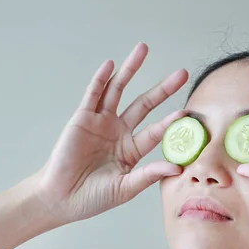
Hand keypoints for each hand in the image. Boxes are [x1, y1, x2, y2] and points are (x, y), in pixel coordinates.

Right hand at [32, 43, 187, 224]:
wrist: (61, 199)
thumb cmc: (93, 197)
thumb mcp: (126, 188)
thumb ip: (149, 175)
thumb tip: (178, 168)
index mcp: (132, 149)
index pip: (156, 131)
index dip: (170, 122)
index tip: (187, 112)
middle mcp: (119, 131)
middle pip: (144, 104)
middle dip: (163, 88)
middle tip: (182, 73)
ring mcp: (101, 122)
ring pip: (118, 90)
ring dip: (130, 69)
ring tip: (143, 49)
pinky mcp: (82, 118)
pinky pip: (93, 95)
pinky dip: (101, 79)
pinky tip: (111, 65)